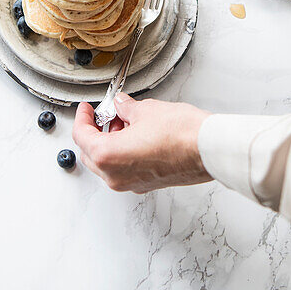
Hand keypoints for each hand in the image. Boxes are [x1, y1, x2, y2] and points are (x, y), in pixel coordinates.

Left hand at [72, 94, 212, 192]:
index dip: (82, 118)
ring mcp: (131, 183)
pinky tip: (137, 135)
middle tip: (105, 114)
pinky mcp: (147, 184)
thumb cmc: (182, 135)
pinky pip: (124, 170)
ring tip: (126, 121)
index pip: (82, 136)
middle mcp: (116, 176)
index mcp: (108, 156)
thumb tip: (121, 105)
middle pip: (91, 154)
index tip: (86, 109)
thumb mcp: (146, 111)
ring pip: (108, 164)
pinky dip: (124, 153)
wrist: (208, 150)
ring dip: (110, 142)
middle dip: (95, 132)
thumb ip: (126, 108)